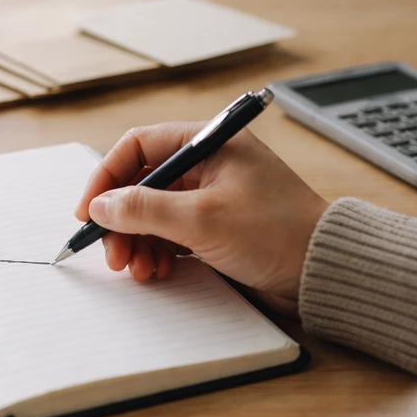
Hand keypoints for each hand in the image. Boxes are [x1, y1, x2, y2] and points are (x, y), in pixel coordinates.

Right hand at [75, 123, 327, 317]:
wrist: (327, 272)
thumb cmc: (278, 233)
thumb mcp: (201, 219)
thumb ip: (143, 209)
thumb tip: (99, 207)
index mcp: (208, 143)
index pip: (137, 147)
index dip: (106, 178)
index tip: (89, 212)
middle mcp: (207, 165)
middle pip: (140, 185)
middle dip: (121, 221)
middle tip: (112, 253)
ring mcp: (210, 197)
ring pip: (152, 213)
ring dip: (136, 241)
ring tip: (136, 270)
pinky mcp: (215, 227)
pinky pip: (170, 234)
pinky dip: (156, 252)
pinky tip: (155, 271)